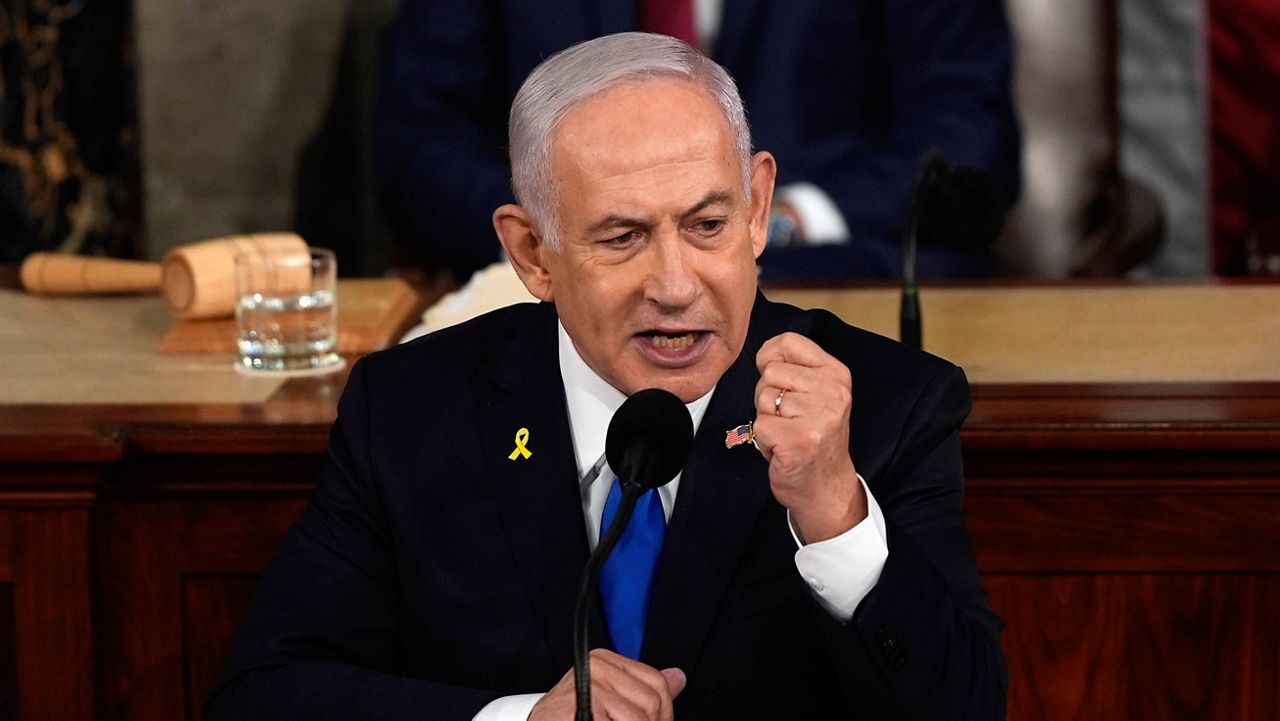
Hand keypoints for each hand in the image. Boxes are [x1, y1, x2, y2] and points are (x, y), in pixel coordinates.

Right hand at [529, 649, 685, 720]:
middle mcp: (597, 668)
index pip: (657, 682)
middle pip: (653, 702)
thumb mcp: (607, 698)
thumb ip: (642, 689)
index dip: (662, 712)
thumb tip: (678, 677)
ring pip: (641, 719)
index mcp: (603, 661)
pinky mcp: (588, 707)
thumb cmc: (565, 719)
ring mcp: (591, 687)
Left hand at [752, 332, 865, 542]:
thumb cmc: (815, 438)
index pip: (788, 342)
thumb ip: (797, 369)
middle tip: (788, 418)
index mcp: (837, 374)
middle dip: (768, 395)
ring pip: (763, 398)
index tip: (777, 379)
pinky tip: (782, 447)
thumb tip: (764, 354)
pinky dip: (763, 439)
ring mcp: (818, 417)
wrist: (826, 486)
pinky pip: (759, 424)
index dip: (770, 357)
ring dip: (767, 419)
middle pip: (771, 372)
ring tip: (787, 433)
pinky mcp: (798, 440)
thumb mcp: (819, 394)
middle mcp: (832, 392)